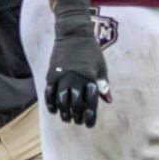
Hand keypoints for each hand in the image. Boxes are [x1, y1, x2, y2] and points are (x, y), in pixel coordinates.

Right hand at [44, 0, 109, 125]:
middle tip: (78, 122)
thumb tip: (108, 101)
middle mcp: (75, 79)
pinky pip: (49, 93)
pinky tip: (54, 111)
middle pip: (75, 104)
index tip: (90, 125)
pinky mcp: (52, 74)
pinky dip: (51, 103)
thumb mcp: (101, 66)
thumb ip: (103, 84)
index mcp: (90, 78)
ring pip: (61, 100)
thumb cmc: (91, 51)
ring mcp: (62, 76)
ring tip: (67, 119)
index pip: (91, 102)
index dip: (91, 115)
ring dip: (64, 112)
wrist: (73, 34)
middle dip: (77, 116)